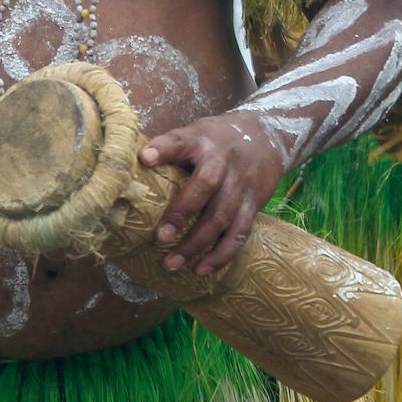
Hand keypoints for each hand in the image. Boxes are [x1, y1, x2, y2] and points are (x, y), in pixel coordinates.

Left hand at [140, 118, 283, 274]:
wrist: (268, 135)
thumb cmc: (219, 138)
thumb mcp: (197, 131)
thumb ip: (172, 147)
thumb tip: (132, 165)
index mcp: (202, 140)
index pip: (181, 141)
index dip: (163, 149)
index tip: (144, 158)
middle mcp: (224, 161)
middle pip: (206, 186)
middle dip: (182, 212)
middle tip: (161, 237)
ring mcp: (241, 183)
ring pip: (222, 216)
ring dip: (197, 243)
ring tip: (173, 264)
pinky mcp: (255, 202)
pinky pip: (240, 232)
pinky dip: (223, 253)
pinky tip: (204, 269)